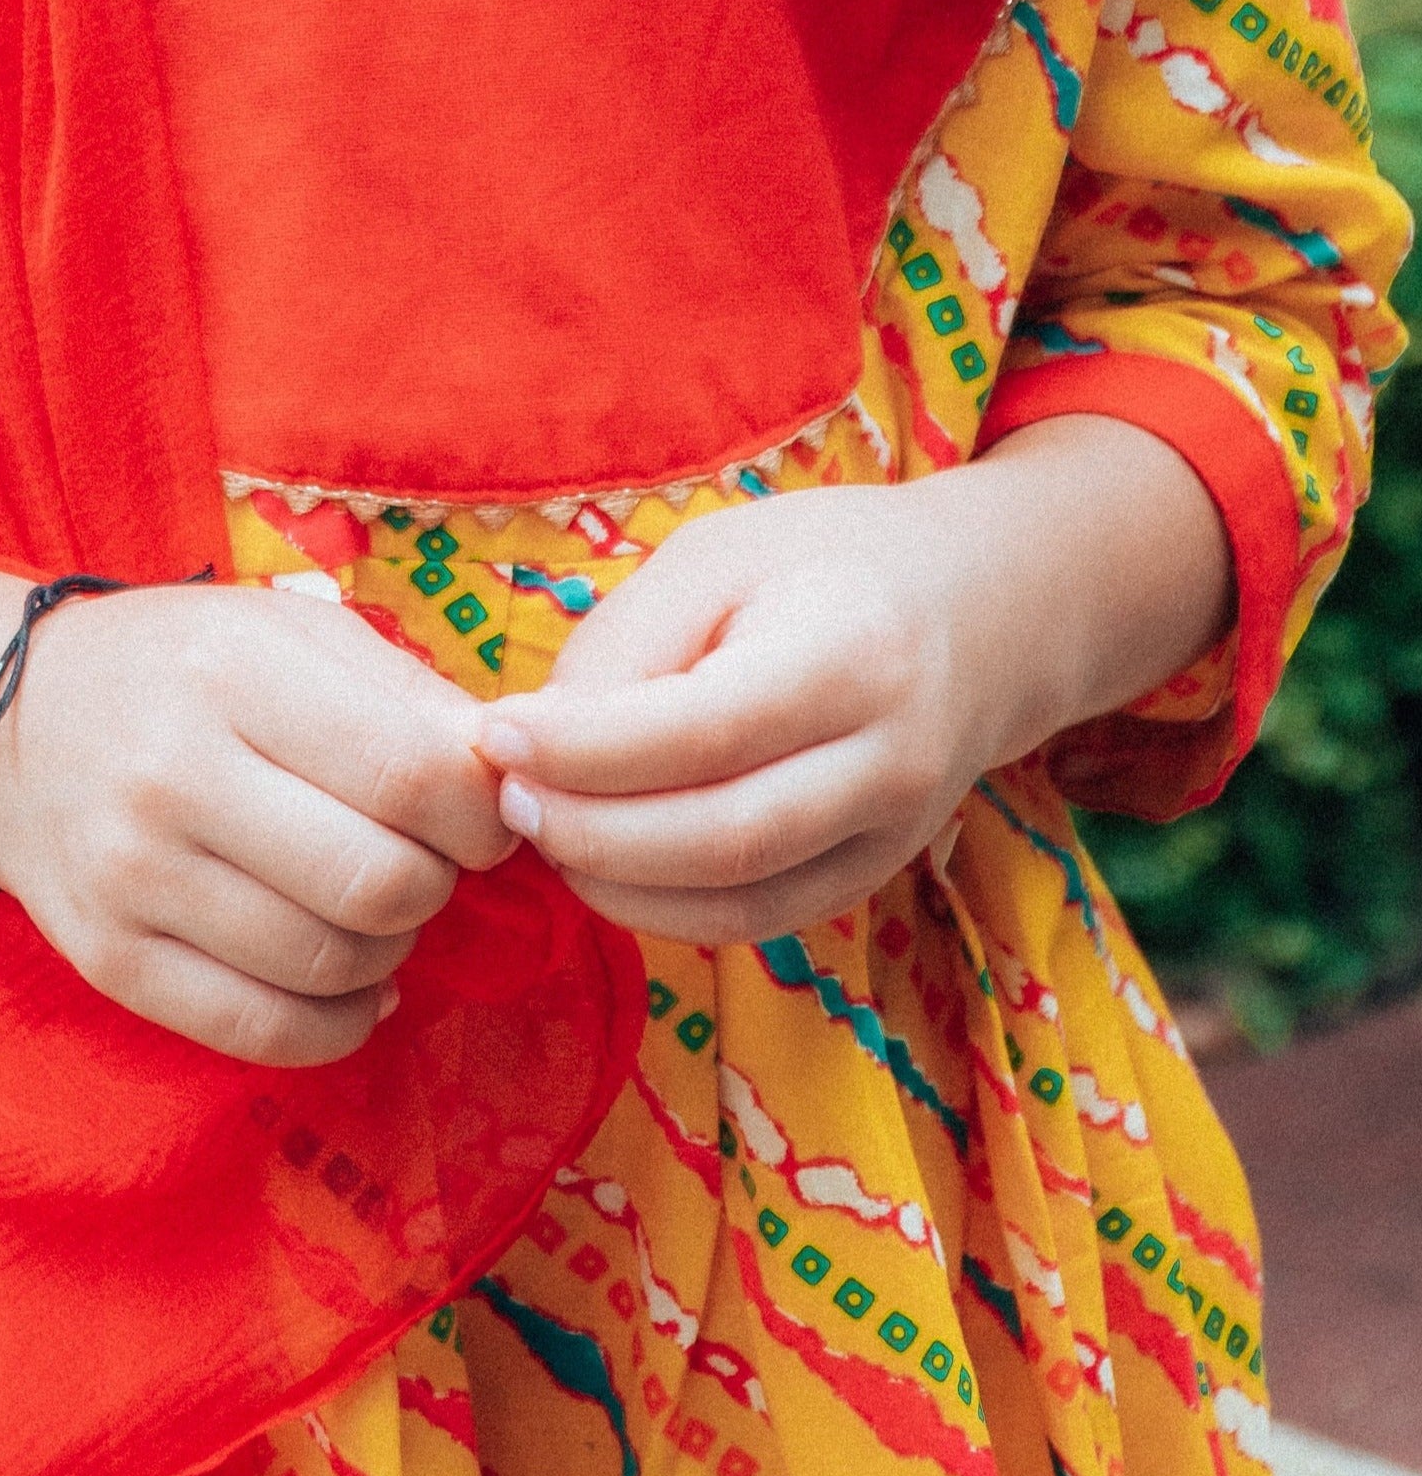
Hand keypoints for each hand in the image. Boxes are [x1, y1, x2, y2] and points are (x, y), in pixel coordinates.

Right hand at [0, 582, 517, 1066]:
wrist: (14, 724)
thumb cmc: (185, 668)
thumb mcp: (291, 635)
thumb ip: (408, 697)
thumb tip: (517, 782)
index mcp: (234, 673)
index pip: (414, 775)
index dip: (481, 812)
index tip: (476, 813)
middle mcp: (174, 775)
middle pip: (382, 883)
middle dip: (436, 884)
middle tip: (418, 858)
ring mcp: (134, 878)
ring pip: (334, 967)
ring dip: (390, 950)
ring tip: (368, 906)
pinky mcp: (112, 962)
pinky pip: (268, 1033)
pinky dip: (341, 1021)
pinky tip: (348, 980)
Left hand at [471, 422, 1231, 946]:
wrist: (980, 612)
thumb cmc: (825, 564)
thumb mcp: (717, 555)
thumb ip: (629, 646)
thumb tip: (537, 744)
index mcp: (853, 653)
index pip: (701, 731)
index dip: (584, 749)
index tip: (494, 734)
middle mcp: (889, 760)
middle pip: (721, 837)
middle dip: (590, 830)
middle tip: (504, 794)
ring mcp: (893, 835)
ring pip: (738, 901)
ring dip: (615, 882)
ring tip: (540, 825)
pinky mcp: (873, 878)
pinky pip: (758, 921)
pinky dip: (663, 908)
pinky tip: (600, 862)